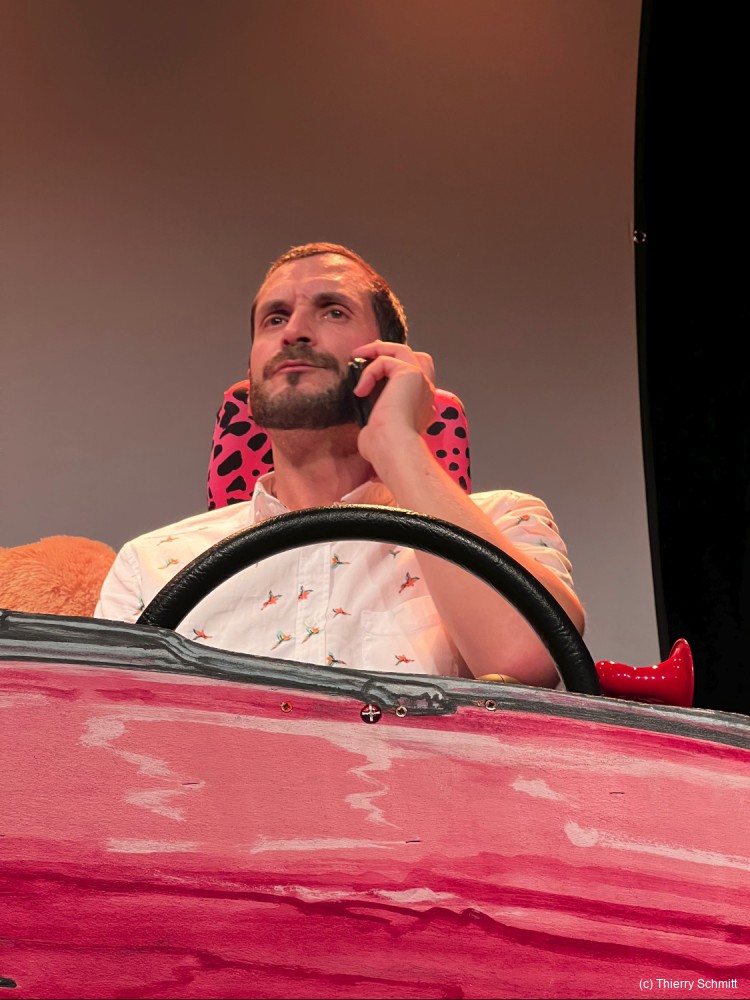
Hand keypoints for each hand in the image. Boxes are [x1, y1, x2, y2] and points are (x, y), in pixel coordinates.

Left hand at [350, 341, 436, 468]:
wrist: (394, 448)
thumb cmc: (386, 449)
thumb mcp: (382, 432)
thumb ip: (379, 420)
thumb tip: (367, 424)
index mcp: (423, 407)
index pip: (418, 381)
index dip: (398, 372)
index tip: (375, 373)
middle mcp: (426, 392)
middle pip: (418, 358)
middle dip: (393, 351)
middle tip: (371, 352)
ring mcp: (421, 381)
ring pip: (403, 350)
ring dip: (378, 350)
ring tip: (356, 356)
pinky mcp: (410, 374)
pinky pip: (385, 361)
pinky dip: (369, 372)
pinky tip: (360, 391)